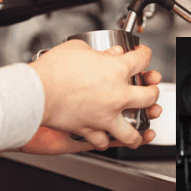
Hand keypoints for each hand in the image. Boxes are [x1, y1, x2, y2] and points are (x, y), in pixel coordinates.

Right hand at [28, 40, 160, 149]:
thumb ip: (100, 52)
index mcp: (116, 70)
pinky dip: (105, 140)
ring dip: (139, 132)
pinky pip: (103, 141)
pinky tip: (107, 138)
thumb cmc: (53, 70)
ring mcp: (106, 116)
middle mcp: (117, 96)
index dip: (145, 55)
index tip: (143, 55)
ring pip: (133, 131)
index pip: (142, 60)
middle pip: (150, 96)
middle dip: (153, 93)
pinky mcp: (91, 130)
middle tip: (151, 91)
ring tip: (141, 130)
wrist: (36, 92)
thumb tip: (111, 53)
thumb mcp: (78, 49)